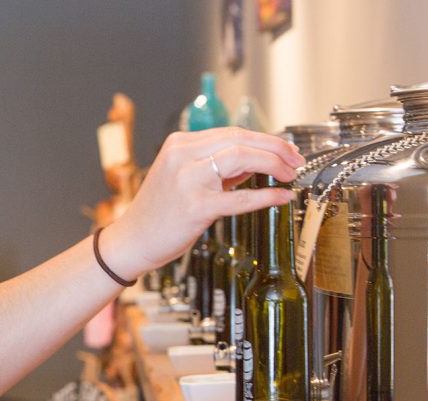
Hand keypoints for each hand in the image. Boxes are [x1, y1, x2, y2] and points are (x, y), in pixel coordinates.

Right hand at [101, 127, 304, 277]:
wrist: (132, 240)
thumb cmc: (158, 213)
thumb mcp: (182, 177)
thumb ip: (216, 168)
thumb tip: (254, 162)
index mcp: (179, 144)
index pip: (232, 132)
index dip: (264, 139)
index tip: (284, 149)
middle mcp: (182, 156)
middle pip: (241, 139)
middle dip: (276, 147)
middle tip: (296, 159)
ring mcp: (189, 180)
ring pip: (242, 158)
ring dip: (274, 163)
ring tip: (290, 173)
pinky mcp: (196, 206)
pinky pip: (240, 197)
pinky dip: (266, 196)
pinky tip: (280, 197)